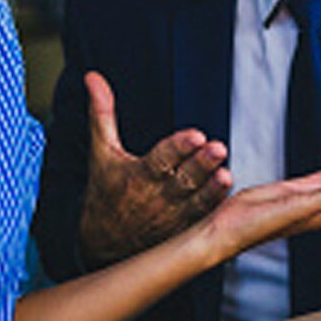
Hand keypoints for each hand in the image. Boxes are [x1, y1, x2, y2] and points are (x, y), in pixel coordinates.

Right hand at [78, 71, 232, 266]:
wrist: (103, 243)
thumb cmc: (106, 190)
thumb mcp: (101, 152)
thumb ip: (102, 114)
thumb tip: (92, 76)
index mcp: (137, 175)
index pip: (160, 159)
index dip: (178, 147)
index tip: (196, 135)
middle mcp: (156, 196)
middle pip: (183, 179)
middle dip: (201, 164)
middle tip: (218, 148)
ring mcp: (172, 216)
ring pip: (196, 200)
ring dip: (212, 188)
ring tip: (225, 173)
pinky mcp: (182, 230)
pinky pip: (202, 219)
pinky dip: (214, 208)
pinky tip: (227, 192)